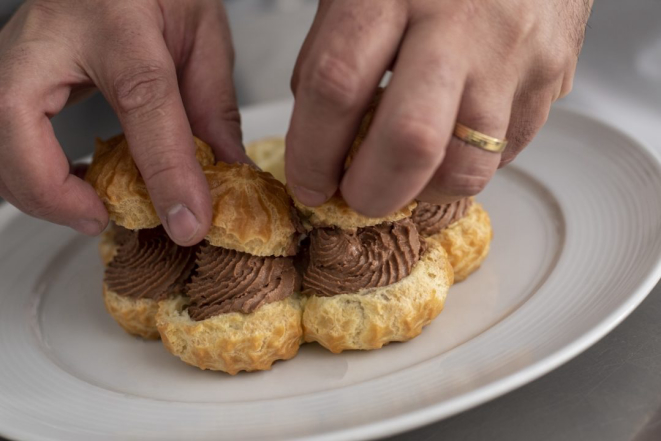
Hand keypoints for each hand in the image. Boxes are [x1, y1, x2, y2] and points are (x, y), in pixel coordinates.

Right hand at [0, 0, 245, 244]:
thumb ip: (213, 105)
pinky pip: (1, 139)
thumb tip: (228, 173)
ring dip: (38, 191)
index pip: (142, 102)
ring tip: (92, 205)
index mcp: (118, 22)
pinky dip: (28, 174)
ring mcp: (15, 55)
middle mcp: (49, 37)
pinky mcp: (6, 75)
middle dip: (54, 196)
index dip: (166, 171)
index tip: (188, 221)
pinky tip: (73, 180)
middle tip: (104, 218)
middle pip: (17, 131)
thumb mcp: (201, 32)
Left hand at [286, 0, 591, 215]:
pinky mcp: (551, 77)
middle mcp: (458, 23)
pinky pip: (505, 153)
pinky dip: (467, 164)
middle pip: (410, 141)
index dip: (313, 152)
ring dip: (425, 191)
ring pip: (468, 167)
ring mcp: (512, 54)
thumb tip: (321, 141)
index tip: (308, 183)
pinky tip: (451, 139)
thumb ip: (337, 56)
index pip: (336, 86)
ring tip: (407, 174)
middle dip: (373, 193)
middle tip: (357, 200)